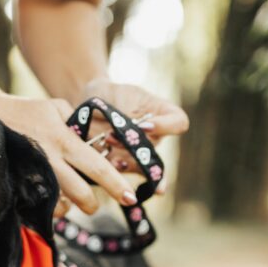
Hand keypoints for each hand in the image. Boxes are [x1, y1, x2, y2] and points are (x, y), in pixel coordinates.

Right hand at [0, 94, 138, 214]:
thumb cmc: (28, 111)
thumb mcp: (57, 108)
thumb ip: (78, 124)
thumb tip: (99, 141)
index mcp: (64, 140)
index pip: (98, 166)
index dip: (116, 184)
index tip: (131, 198)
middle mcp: (51, 160)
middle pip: (80, 193)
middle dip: (91, 204)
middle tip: (94, 206)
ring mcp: (34, 174)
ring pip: (60, 204)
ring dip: (69, 207)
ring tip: (71, 201)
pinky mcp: (20, 184)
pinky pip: (41, 206)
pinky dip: (50, 207)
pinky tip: (52, 199)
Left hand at [81, 79, 188, 193]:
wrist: (88, 105)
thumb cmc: (110, 95)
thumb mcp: (122, 96)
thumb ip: (133, 114)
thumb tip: (140, 131)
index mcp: (162, 113)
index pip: (179, 123)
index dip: (165, 127)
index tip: (145, 125)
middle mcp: (155, 135)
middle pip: (154, 146)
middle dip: (135, 144)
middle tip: (113, 134)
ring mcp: (140, 151)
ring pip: (140, 162)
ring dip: (124, 155)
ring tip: (107, 139)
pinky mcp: (123, 162)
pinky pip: (126, 171)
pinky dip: (118, 169)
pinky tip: (111, 163)